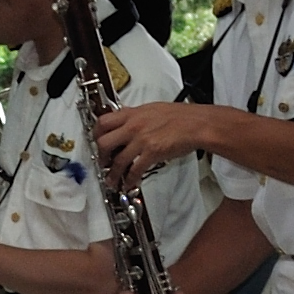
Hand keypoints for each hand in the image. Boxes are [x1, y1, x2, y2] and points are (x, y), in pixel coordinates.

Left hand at [97, 101, 226, 180]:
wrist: (196, 124)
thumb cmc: (180, 116)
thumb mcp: (151, 109)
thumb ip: (136, 116)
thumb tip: (126, 120)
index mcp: (132, 114)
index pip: (103, 122)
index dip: (96, 134)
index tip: (97, 142)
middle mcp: (133, 126)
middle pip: (104, 142)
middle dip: (101, 155)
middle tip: (103, 162)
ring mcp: (141, 140)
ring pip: (117, 160)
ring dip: (112, 174)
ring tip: (112, 181)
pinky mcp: (152, 153)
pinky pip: (134, 170)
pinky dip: (130, 179)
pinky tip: (130, 184)